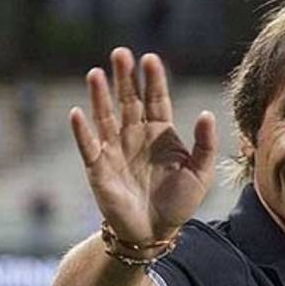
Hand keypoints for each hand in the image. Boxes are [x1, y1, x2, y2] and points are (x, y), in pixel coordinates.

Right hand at [70, 47, 216, 244]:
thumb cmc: (179, 202)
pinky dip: (82, 131)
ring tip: (97, 74)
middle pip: (128, 100)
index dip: (153, 80)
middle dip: (124, 78)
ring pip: (105, 117)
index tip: (150, 58)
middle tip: (120, 53)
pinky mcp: (98, 168)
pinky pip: (88, 146)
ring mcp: (115, 149)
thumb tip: (207, 114)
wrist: (155, 232)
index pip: (156, 99)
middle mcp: (135, 135)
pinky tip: (77, 113)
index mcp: (160, 132)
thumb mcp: (200, 173)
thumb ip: (205, 144)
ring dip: (100, 96)